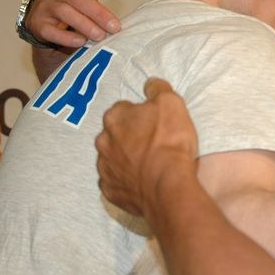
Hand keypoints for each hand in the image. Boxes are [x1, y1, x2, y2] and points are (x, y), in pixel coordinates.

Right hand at [27, 0, 120, 47]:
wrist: (42, 16)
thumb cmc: (71, 0)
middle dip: (98, 13)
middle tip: (114, 27)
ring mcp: (45, 7)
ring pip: (65, 13)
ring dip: (85, 25)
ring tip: (100, 36)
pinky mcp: (38, 25)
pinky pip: (50, 31)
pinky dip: (66, 37)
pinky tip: (80, 42)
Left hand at [95, 78, 197, 216]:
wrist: (167, 185)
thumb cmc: (169, 140)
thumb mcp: (172, 103)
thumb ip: (158, 88)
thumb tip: (150, 83)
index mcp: (114, 117)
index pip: (125, 108)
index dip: (141, 115)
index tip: (156, 122)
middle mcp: (103, 141)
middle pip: (116, 133)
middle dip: (130, 136)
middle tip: (153, 143)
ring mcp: (104, 168)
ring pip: (114, 157)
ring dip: (126, 158)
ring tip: (149, 164)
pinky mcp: (109, 191)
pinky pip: (116, 181)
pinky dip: (126, 180)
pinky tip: (142, 181)